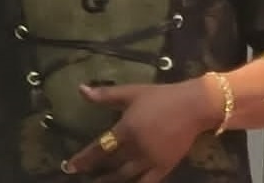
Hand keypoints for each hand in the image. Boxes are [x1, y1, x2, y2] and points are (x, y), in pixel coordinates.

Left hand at [63, 79, 220, 182]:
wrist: (193, 106)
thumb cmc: (161, 97)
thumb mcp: (132, 92)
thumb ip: (105, 95)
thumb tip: (81, 90)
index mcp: (127, 129)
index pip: (99, 149)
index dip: (83, 160)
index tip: (69, 166)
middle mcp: (137, 148)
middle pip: (111, 165)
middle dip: (95, 173)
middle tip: (82, 177)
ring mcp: (151, 160)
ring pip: (125, 177)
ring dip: (110, 182)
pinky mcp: (164, 168)